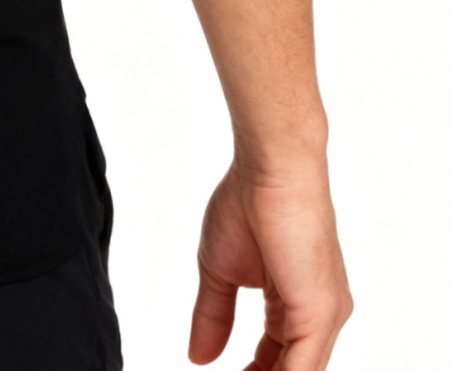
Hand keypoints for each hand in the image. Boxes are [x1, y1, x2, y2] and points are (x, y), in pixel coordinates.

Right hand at [189, 158, 351, 369]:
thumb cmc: (246, 205)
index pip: (278, 357)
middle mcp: (318, 316)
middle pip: (291, 369)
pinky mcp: (319, 314)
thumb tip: (198, 357)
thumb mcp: (219, 271)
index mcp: (294, 304)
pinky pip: (302, 368)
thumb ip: (213, 315)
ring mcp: (324, 317)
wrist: (268, 171)